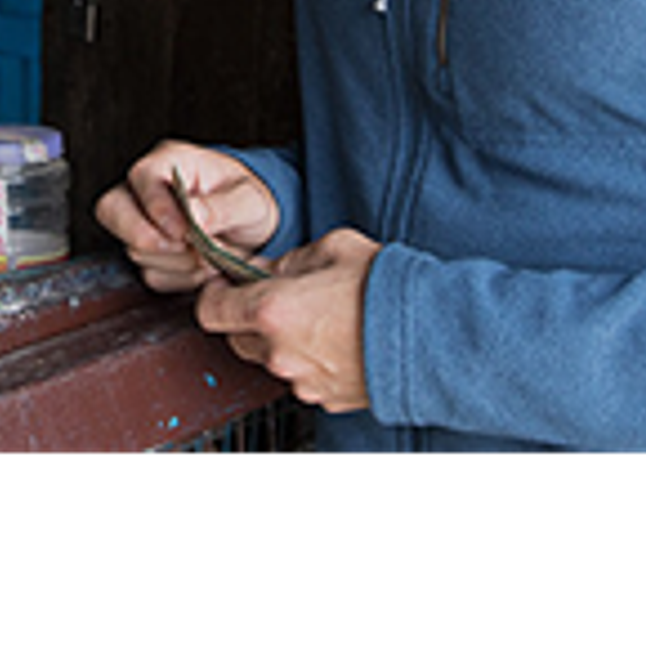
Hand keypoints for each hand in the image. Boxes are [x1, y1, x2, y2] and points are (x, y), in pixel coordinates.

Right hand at [100, 139, 276, 293]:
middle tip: (185, 246)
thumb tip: (194, 215)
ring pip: (135, 249)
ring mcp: (142, 223)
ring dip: (177, 262)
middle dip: (147, 237)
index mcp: (169, 162)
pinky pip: (152, 274)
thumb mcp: (249, 200)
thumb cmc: (248, 199)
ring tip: (210, 255)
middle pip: (111, 210)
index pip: (142, 177)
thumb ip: (223, 206)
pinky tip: (202, 266)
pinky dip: (181, 278)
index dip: (157, 207)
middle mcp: (146, 190)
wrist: (255, 226)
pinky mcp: (149, 253)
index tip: (183, 231)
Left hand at [195, 228, 381, 411]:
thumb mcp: (335, 249)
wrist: (436, 336)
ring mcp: (301, 380)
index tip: (226, 283)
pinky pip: (302, 377)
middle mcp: (278, 352)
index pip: (209, 310)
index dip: (214, 294)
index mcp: (271, 311)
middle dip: (248, 317)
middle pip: (236, 338)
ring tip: (319, 318)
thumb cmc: (388, 289)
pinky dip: (309, 360)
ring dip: (280, 340)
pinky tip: (337, 340)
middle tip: (279, 297)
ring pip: (270, 359)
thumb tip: (272, 268)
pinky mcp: (325, 398)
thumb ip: (292, 259)